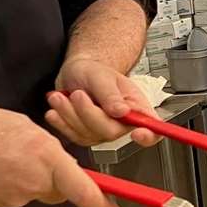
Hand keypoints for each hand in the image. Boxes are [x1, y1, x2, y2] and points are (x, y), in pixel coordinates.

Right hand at [0, 107, 121, 206]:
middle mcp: (33, 184)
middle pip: (58, 191)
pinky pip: (12, 194)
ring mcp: (14, 199)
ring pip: (33, 191)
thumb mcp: (20, 124)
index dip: (102, 205)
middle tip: (36, 156)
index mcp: (45, 158)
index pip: (82, 189)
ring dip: (26, 176)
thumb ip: (43, 145)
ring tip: (0, 153)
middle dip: (56, 179)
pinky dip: (6, 181)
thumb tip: (51, 159)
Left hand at [46, 57, 160, 148]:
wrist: (76, 72)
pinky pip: (73, 136)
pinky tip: (55, 109)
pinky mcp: (85, 134)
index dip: (149, 136)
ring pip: (87, 134)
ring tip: (59, 97)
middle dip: (88, 114)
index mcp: (136, 107)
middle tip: (77, 95)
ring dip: (69, 114)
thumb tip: (121, 112)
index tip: (138, 133)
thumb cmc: (94, 71)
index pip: (152, 128)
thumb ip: (110, 94)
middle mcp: (122, 122)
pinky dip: (61, 122)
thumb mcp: (102, 76)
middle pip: (110, 133)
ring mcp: (102, 131)